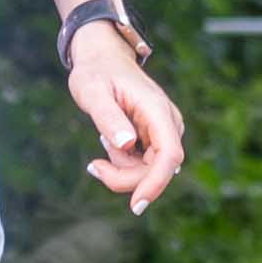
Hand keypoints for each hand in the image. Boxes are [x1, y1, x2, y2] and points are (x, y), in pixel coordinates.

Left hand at [70, 15, 189, 210]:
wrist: (103, 57)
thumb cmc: (96, 72)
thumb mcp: (93, 91)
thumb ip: (109, 118)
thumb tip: (125, 145)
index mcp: (157, 110)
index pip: (168, 155)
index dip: (155, 183)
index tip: (136, 205)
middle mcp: (167, 122)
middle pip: (157, 169)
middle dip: (125, 177)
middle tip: (94, 166)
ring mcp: (164, 131)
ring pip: (149, 170)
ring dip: (122, 167)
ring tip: (103, 138)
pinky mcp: (156, 137)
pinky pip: (143, 163)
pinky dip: (123, 162)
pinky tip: (111, 140)